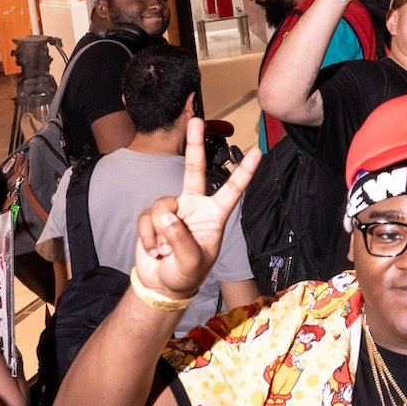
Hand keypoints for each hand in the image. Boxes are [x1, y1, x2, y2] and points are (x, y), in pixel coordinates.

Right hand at [128, 119, 261, 301]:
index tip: (258, 152)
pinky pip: (147, 219)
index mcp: (214, 216)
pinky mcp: (153, 218)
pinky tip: (154, 251)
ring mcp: (173, 210)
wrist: (161, 285)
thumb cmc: (185, 274)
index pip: (231, 190)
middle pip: (194, 170)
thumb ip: (180, 239)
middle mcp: (194, 207)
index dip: (244, 172)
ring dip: (160, 232)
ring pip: (163, 204)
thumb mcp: (191, 262)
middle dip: (194, 144)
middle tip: (197, 120)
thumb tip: (167, 216)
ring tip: (164, 251)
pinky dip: (148, 238)